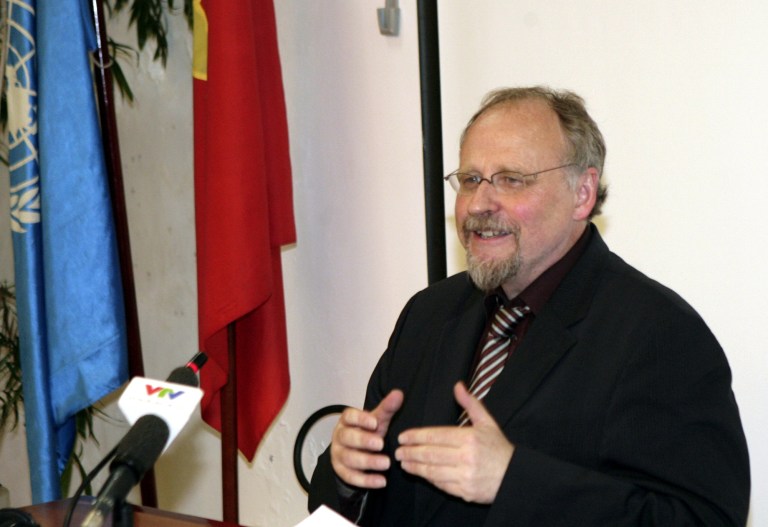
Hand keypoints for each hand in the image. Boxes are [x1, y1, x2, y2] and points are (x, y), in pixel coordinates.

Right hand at [330, 389, 403, 488]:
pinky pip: (351, 477)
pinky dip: (366, 480)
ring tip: (386, 463)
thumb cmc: (366, 432)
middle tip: (380, 444)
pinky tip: (381, 481)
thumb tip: (399, 393)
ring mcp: (339, 454)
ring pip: (349, 458)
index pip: (349, 416)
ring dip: (368, 462)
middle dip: (363, 441)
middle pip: (347, 437)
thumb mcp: (377, 420)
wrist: (354, 451)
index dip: (360, 419)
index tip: (374, 422)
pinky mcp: (342, 471)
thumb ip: (387, 408)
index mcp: (347, 421)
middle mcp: (339, 436)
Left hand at [394, 382, 513, 502]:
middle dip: (411, 452)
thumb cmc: (499, 448)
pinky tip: (421, 473)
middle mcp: (466, 457)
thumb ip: (470, 404)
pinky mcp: (465, 492)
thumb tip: (457, 385)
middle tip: (398, 451)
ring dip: (415, 467)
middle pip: (430, 454)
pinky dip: (429, 479)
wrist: (514, 477)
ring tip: (404, 462)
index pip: (436, 436)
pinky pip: (442, 485)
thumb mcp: (487, 422)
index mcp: (469, 438)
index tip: (403, 437)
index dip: (416, 436)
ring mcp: (465, 476)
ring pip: (433, 471)